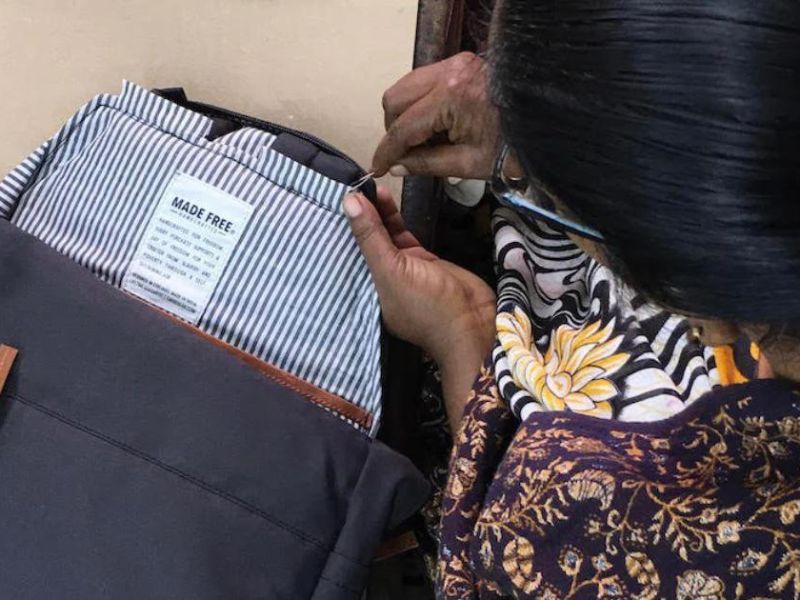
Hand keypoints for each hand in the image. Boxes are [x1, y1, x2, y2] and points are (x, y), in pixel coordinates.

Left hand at [344, 188, 495, 428]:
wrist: (473, 321)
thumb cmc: (426, 303)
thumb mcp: (392, 270)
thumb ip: (371, 236)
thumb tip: (348, 202)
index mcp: (366, 291)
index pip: (346, 255)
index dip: (339, 229)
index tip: (330, 198)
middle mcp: (381, 279)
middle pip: (364, 244)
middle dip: (358, 218)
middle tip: (349, 185)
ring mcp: (403, 269)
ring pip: (384, 236)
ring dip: (377, 214)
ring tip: (367, 187)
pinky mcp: (422, 259)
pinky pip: (402, 235)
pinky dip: (393, 218)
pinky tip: (385, 197)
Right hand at [372, 52, 503, 179]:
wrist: (553, 126)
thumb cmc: (516, 148)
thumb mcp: (469, 163)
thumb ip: (426, 164)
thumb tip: (397, 167)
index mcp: (452, 97)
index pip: (404, 127)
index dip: (387, 151)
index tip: (378, 168)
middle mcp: (450, 72)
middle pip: (395, 98)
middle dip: (394, 129)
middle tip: (404, 155)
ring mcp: (456, 63)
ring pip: (407, 86)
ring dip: (405, 115)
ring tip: (423, 142)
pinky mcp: (463, 62)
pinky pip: (426, 81)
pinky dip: (422, 103)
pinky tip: (436, 126)